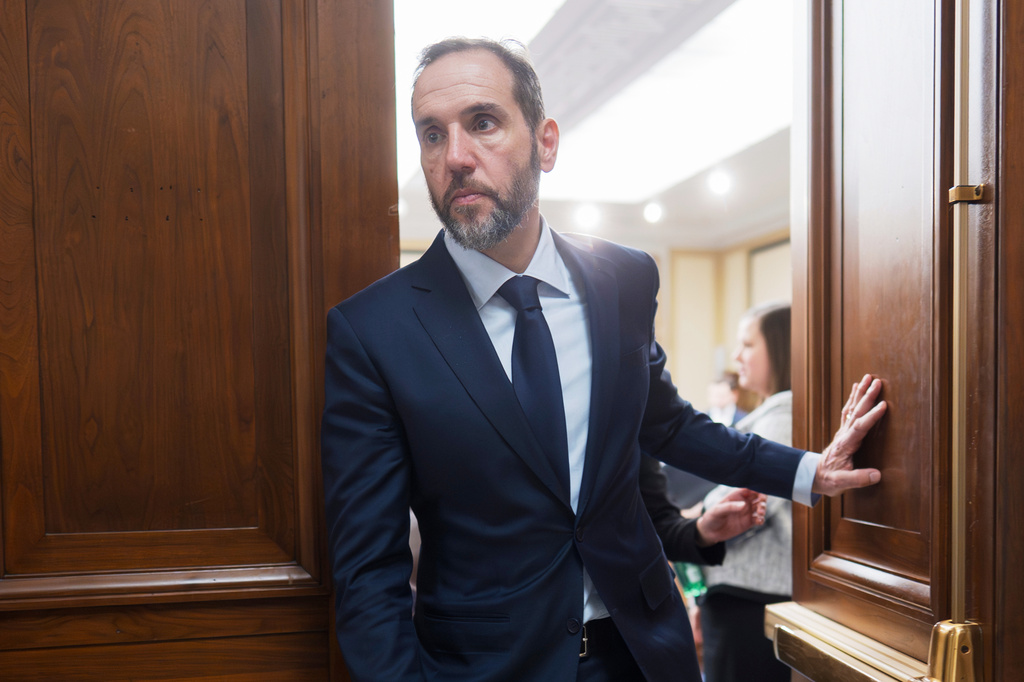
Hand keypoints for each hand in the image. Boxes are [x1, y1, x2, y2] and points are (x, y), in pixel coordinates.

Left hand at [694, 488, 766, 545]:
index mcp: (736, 494)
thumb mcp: (718, 510)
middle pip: (758, 495)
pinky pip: (759, 519)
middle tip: (761, 502)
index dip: (757, 486)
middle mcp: (743, 501)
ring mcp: (747, 512)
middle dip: (763, 497)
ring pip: (760, 506)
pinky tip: (759, 521)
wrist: (710, 532)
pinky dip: (761, 519)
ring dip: (763, 508)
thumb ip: (730, 507)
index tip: (760, 490)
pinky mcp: (748, 522)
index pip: (749, 486)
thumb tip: (744, 505)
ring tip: (760, 513)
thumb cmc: (712, 517)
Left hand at [813, 374, 886, 495]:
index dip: (871, 416)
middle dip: (867, 397)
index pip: (859, 427)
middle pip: (856, 412)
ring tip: (868, 378)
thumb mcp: (841, 483)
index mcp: (845, 445)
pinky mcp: (844, 432)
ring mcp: (843, 432)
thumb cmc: (828, 480)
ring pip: (852, 408)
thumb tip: (877, 475)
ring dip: (860, 393)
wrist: (813, 477)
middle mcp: (843, 435)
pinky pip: (849, 411)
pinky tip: (856, 388)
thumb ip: (857, 479)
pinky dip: (853, 399)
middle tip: (876, 382)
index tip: (883, 406)